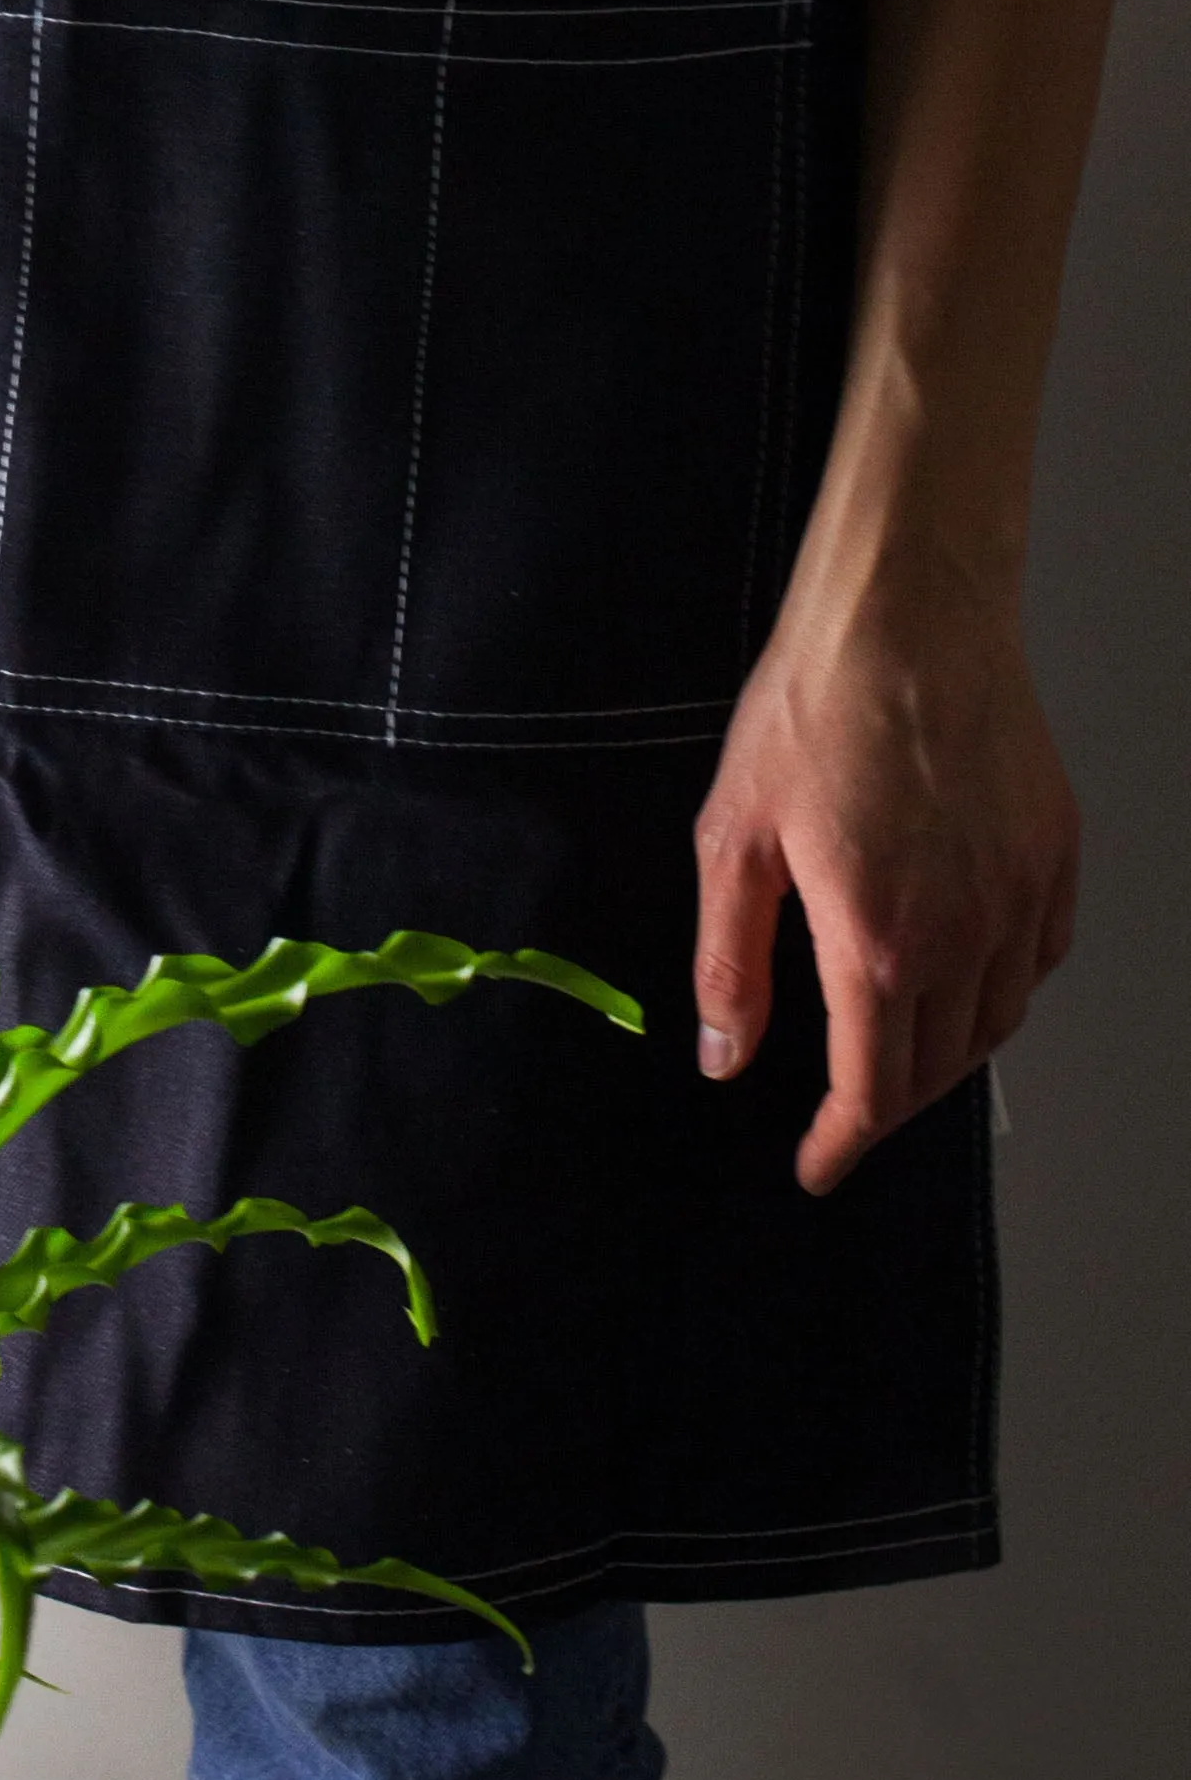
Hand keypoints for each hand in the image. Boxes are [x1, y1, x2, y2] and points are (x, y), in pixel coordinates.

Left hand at [691, 571, 1077, 1192]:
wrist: (908, 613)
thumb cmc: (814, 707)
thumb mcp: (733, 836)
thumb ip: (729, 959)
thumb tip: (726, 1054)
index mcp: (879, 942)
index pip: (872, 1088)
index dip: (843, 1142)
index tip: (818, 1166)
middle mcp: (966, 935)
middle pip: (938, 1068)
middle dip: (887, 1104)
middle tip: (847, 1108)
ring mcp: (1021, 894)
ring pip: (998, 1021)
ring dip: (948, 1053)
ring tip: (899, 1047)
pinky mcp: (1054, 852)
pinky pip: (1039, 956)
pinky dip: (1004, 988)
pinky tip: (966, 971)